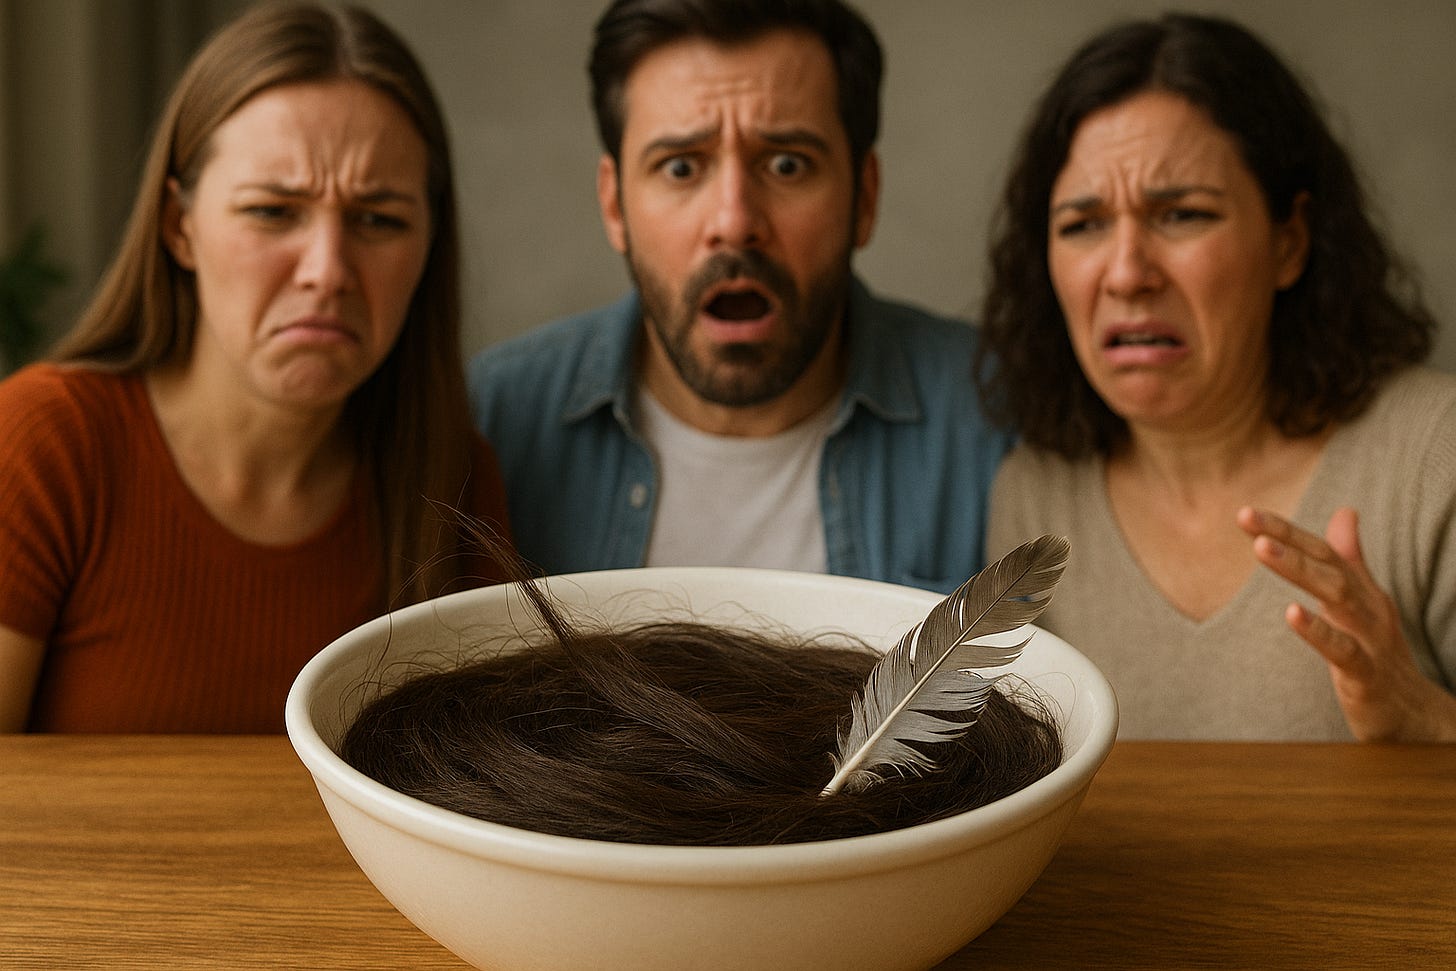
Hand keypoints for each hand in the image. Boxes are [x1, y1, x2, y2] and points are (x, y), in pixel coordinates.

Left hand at [1237, 505, 1455, 741]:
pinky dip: (1319, 632)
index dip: (1285, 530)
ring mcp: (1370, 640)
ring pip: (1338, 597)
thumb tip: (1344, 511)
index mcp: (1360, 590)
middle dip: (1287, 540)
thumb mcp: (1363, 602)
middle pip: (1328, 565)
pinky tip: (1291, 613)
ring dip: (1298, 570)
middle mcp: (1367, 608)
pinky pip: (1344, 651)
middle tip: (1247, 516)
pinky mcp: (1367, 676)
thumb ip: (1349, 559)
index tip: (1245, 512)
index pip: (1322, 551)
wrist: (1413, 714)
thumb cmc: (1378, 652)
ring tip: (1262, 548)